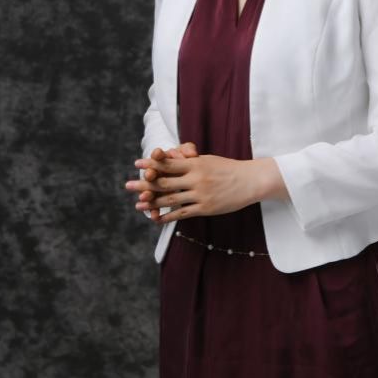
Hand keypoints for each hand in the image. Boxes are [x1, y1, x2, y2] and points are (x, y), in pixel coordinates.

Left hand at [125, 150, 257, 223]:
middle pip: (165, 182)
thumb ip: (189, 161)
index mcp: (195, 164)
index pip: (168, 163)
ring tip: (138, 205)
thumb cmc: (227, 168)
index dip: (151, 164)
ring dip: (152, 203)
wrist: (249, 181)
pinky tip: (157, 218)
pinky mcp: (205, 208)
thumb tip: (170, 158)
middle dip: (145, 184)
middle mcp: (196, 178)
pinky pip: (183, 213)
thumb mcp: (207, 160)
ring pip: (171, 199)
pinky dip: (168, 216)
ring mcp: (200, 194)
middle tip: (128, 185)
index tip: (138, 164)